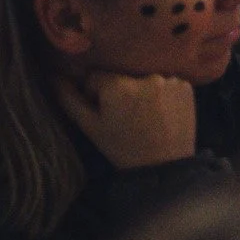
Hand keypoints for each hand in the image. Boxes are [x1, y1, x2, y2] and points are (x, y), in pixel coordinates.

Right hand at [52, 70, 196, 169]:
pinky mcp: (186, 85)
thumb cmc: (122, 147)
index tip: (105, 111)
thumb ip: (69, 99)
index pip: (96, 76)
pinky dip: (162, 93)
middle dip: (120, 91)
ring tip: (146, 115)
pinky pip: (166, 82)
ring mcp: (169, 79)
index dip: (95, 94)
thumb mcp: (90, 126)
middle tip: (126, 115)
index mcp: (117, 86)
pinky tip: (162, 112)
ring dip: (142, 90)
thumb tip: (53, 75)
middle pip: (122, 75)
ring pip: (144, 77)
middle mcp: (145, 77)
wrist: (164, 165)